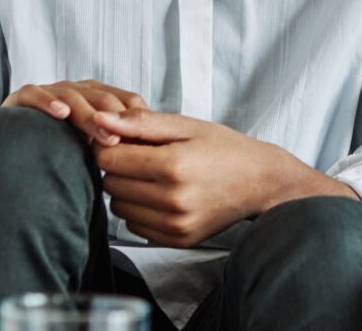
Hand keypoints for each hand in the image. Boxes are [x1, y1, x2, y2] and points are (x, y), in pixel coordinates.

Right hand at [2, 79, 146, 145]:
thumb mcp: (93, 151)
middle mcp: (78, 91)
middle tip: (123, 143)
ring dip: (90, 115)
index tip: (145, 144)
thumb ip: (114, 150)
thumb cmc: (59, 151)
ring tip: (102, 136)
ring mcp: (51, 91)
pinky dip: (48, 101)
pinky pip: (35, 93)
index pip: (126, 101)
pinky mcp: (22, 97)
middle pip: (103, 99)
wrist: (10, 147)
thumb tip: (147, 169)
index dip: (137, 120)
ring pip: (74, 96)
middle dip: (116, 119)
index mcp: (99, 98)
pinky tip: (60, 113)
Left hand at [93, 109, 357, 248]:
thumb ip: (141, 123)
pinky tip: (162, 195)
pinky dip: (140, 210)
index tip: (126, 139)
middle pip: (110, 184)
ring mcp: (175, 224)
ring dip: (127, 190)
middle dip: (119, 167)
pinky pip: (134, 226)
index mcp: (173, 164)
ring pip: (119, 207)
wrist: (261, 182)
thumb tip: (99, 121)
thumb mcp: (187, 126)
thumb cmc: (225, 148)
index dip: (111, 145)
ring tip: (154, 176)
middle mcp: (173, 199)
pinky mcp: (177, 240)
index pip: (108, 159)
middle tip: (144, 156)